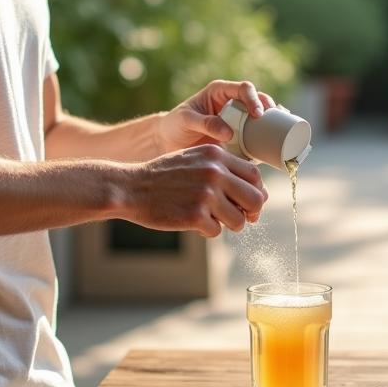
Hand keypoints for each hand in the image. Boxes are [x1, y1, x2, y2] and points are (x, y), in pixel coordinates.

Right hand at [119, 144, 268, 236]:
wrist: (131, 187)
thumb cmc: (164, 175)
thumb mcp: (194, 158)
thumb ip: (222, 168)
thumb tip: (256, 191)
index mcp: (216, 155)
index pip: (255, 175)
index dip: (256, 192)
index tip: (249, 202)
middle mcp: (214, 172)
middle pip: (255, 199)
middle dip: (251, 212)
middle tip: (240, 217)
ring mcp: (205, 194)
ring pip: (239, 220)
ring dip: (229, 225)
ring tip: (213, 220)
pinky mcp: (195, 216)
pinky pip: (217, 231)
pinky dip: (207, 231)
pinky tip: (194, 223)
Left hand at [157, 80, 278, 154]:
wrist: (169, 142)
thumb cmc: (175, 125)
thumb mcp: (186, 120)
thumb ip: (204, 123)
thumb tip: (229, 133)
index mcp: (221, 92)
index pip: (243, 89)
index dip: (254, 98)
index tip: (257, 113)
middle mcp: (233, 104)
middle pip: (259, 100)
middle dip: (270, 108)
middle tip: (275, 120)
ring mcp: (239, 121)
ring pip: (263, 117)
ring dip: (276, 121)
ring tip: (285, 129)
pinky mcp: (241, 138)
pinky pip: (259, 136)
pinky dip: (271, 138)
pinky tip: (281, 143)